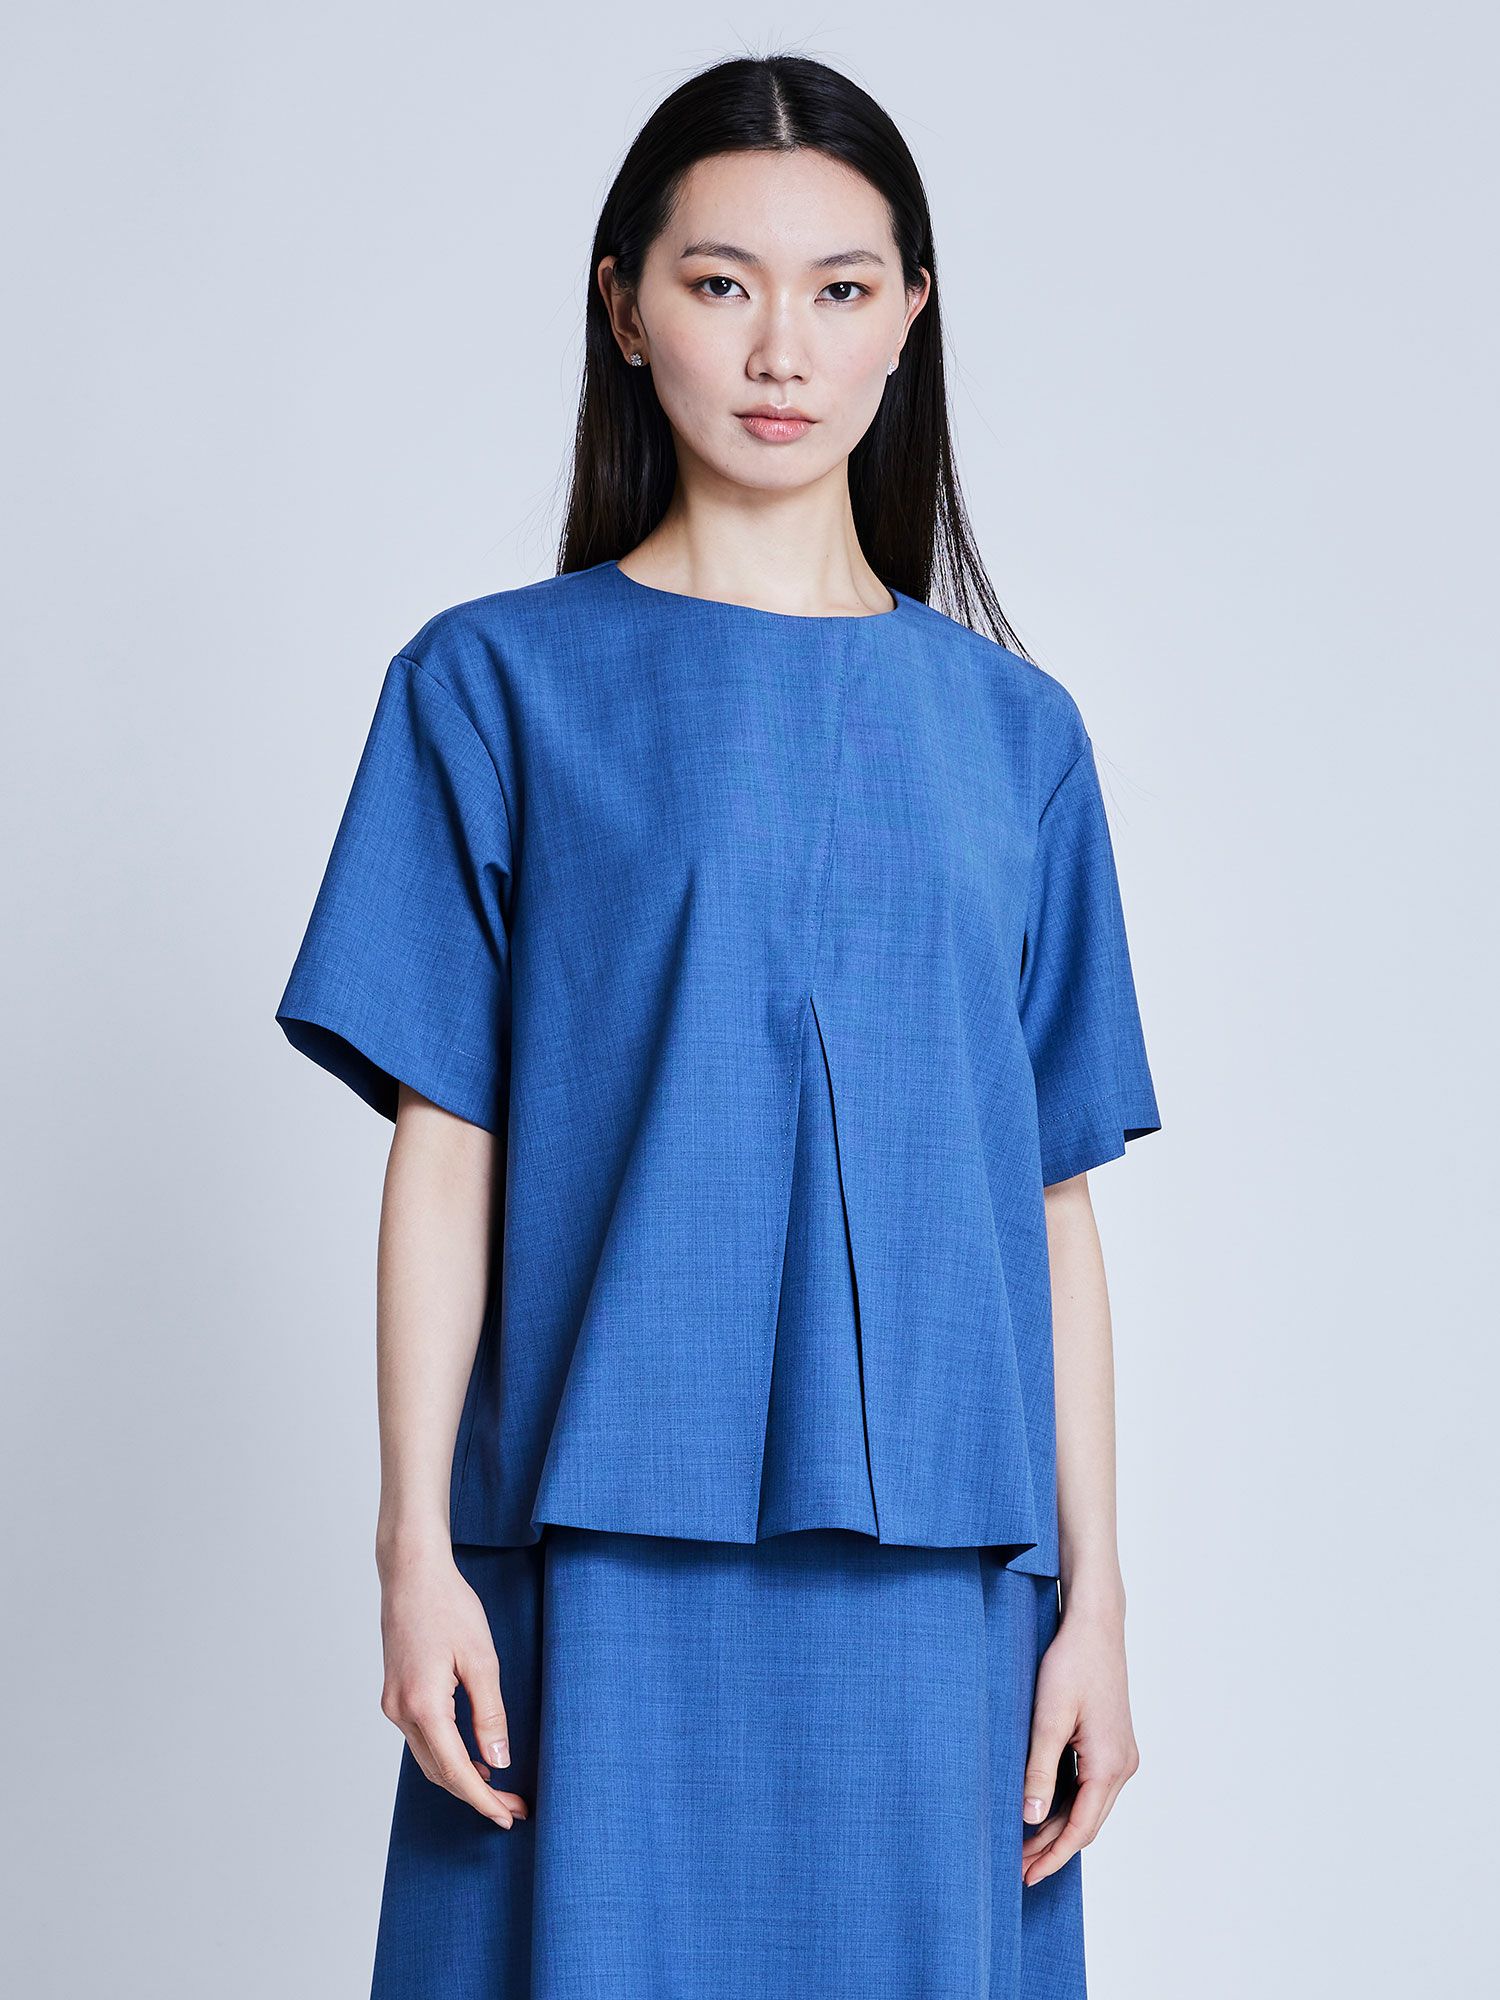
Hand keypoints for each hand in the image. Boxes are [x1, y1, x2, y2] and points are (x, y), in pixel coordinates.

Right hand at [378, 1542, 529, 1828]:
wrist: (411, 1573)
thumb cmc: (448, 1607)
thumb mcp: (481, 1659)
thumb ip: (490, 1714)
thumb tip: (499, 1762)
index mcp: (423, 1706)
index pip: (456, 1771)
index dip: (483, 1800)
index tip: (508, 1817)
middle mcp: (401, 1712)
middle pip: (440, 1772)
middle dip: (476, 1795)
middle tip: (513, 1808)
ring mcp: (394, 1705)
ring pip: (429, 1759)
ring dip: (461, 1777)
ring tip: (499, 1788)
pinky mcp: (395, 1695)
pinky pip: (422, 1739)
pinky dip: (447, 1754)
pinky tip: (472, 1755)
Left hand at [1018, 1601, 1138, 1885]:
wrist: (1095, 1626)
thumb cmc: (1072, 1664)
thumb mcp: (1048, 1717)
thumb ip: (1039, 1769)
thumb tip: (1030, 1818)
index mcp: (1109, 1765)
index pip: (1080, 1829)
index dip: (1052, 1856)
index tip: (1026, 1876)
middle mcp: (1123, 1765)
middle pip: (1087, 1823)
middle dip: (1053, 1848)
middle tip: (1018, 1868)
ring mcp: (1121, 1755)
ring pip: (1090, 1806)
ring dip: (1060, 1827)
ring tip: (1025, 1845)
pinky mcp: (1113, 1743)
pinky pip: (1091, 1787)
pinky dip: (1068, 1805)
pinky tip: (1044, 1810)